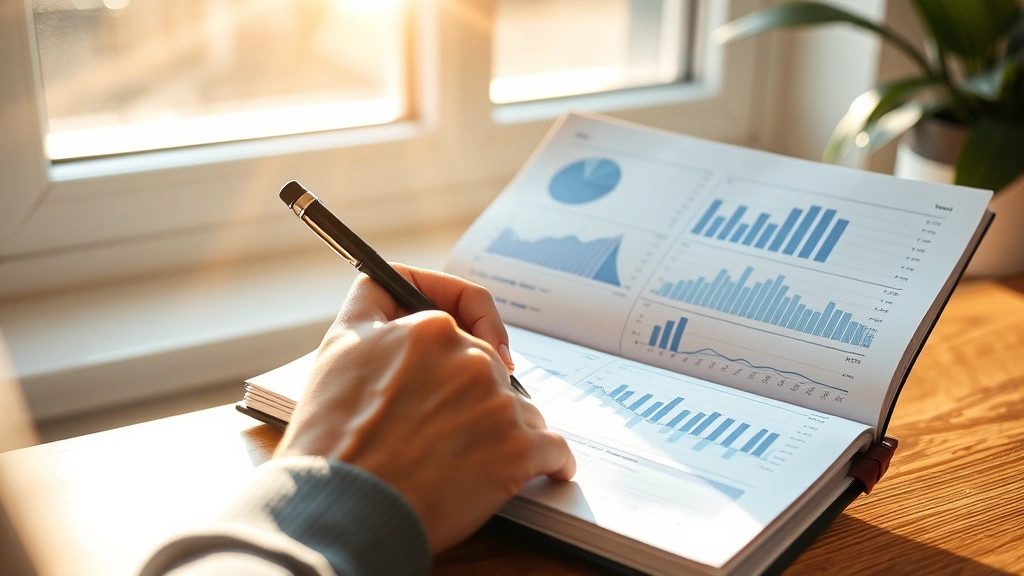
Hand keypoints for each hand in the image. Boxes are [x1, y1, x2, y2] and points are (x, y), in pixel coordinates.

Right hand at [273, 264, 576, 551]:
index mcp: (431, 329)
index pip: (467, 309)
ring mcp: (498, 404)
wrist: (344, 508)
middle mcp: (471, 358)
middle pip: (495, 366)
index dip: (473, 321)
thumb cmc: (333, 438)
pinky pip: (555, 449)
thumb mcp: (340, 346)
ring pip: (522, 408)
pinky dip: (552, 462)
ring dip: (505, 429)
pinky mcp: (518, 450)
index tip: (484, 339)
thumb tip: (398, 287)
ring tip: (469, 462)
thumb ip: (374, 304)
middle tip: (445, 426)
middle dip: (476, 392)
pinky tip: (545, 470)